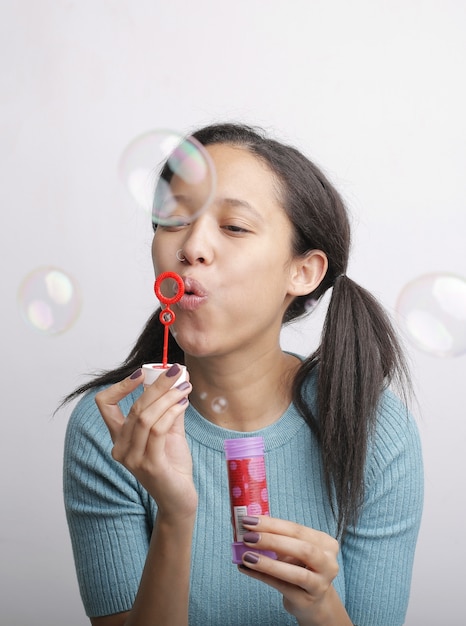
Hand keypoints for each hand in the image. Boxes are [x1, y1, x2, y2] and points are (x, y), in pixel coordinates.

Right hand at [95, 365, 197, 518]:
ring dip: (168, 397)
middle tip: (176, 371)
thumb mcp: (169, 431)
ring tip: (185, 386)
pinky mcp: (150, 465)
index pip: (105, 404)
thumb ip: (168, 408)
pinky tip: (183, 403)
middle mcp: (121, 447)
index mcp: (120, 437)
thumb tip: (176, 379)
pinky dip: (171, 412)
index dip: (120, 386)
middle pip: (134, 407)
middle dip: (157, 385)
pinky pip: (158, 430)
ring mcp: (133, 458)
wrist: (180, 499)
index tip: (141, 372)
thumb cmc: (172, 465)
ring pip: (145, 417)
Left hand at [238, 516, 345, 624]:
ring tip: (247, 556)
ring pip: (295, 573)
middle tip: (248, 537)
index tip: (249, 520)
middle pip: (302, 548)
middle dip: (272, 541)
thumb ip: (277, 537)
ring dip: (268, 563)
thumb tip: (248, 526)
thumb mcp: (294, 549)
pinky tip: (246, 568)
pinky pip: (282, 587)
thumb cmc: (300, 567)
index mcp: (325, 543)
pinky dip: (262, 576)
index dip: (272, 524)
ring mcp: (320, 584)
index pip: (297, 529)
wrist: (314, 601)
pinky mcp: (307, 601)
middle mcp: (328, 563)